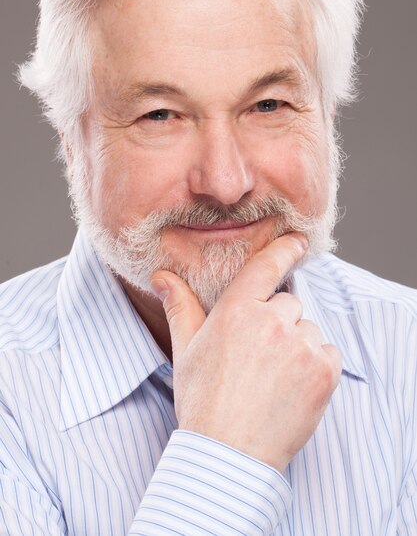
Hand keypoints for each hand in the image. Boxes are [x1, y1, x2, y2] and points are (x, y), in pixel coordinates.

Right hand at [151, 233, 341, 472]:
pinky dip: (317, 365)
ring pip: (308, 330)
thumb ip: (181, 306)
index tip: (297, 240)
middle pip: (287, 305)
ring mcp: (301, 345)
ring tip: (274, 378)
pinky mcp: (324, 371)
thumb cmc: (203, 401)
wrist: (228, 454)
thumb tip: (162, 276)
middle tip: (258, 358)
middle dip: (278, 323)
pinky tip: (293, 387)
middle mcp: (272, 321)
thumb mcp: (186, 350)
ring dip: (298, 345)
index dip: (283, 250)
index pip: (266, 267)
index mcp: (236, 311)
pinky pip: (328, 352)